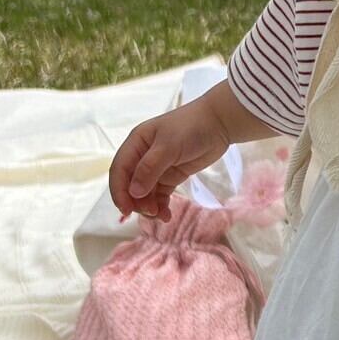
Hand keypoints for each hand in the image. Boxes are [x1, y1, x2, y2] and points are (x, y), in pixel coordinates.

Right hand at [109, 98, 231, 220]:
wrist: (219, 123)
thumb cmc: (191, 128)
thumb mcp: (169, 146)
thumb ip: (150, 169)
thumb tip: (133, 193)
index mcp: (136, 144)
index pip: (119, 171)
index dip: (119, 192)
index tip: (125, 210)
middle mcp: (143, 157)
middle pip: (130, 185)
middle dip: (136, 202)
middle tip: (150, 212)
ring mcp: (157, 168)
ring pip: (144, 194)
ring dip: (149, 207)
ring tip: (161, 216)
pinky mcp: (171, 176)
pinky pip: (160, 195)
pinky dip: (160, 206)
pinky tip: (166, 216)